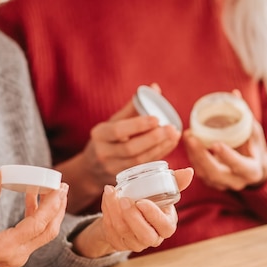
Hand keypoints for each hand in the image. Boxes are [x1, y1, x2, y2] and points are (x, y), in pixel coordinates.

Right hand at [0, 166, 67, 266]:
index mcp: (6, 247)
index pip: (38, 224)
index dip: (51, 204)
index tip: (58, 187)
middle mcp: (17, 255)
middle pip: (48, 230)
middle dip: (58, 207)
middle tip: (63, 186)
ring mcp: (18, 256)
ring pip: (44, 233)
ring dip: (50, 212)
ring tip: (53, 190)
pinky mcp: (16, 254)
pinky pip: (34, 235)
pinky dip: (37, 217)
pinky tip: (32, 200)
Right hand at [58, 84, 180, 212]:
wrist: (91, 170)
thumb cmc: (107, 139)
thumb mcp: (113, 122)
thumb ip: (133, 107)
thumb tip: (155, 88)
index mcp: (99, 135)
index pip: (118, 130)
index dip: (138, 125)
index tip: (156, 118)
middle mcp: (103, 153)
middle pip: (130, 148)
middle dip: (153, 139)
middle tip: (171, 128)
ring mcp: (113, 169)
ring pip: (139, 160)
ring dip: (159, 148)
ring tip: (174, 135)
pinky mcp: (123, 179)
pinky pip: (144, 167)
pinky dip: (159, 155)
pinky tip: (169, 145)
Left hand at [72, 168, 193, 256]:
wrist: (127, 213)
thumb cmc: (149, 201)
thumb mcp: (162, 192)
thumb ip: (176, 182)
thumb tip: (189, 171)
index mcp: (166, 226)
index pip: (164, 226)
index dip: (153, 215)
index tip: (141, 201)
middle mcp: (152, 238)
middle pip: (144, 235)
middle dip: (132, 216)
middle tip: (123, 198)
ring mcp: (135, 243)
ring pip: (123, 231)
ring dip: (114, 210)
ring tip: (111, 191)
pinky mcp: (119, 243)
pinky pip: (110, 230)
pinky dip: (107, 212)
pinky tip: (107, 199)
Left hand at [182, 120, 266, 190]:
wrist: (253, 168)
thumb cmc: (254, 146)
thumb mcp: (254, 132)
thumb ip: (245, 115)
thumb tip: (234, 93)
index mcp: (252, 171)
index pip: (240, 166)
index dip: (228, 156)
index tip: (215, 144)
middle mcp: (236, 182)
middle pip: (216, 174)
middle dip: (201, 156)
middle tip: (191, 137)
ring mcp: (222, 184)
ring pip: (204, 174)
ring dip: (193, 155)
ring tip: (187, 135)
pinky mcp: (211, 182)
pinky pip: (199, 172)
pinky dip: (192, 156)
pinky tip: (188, 141)